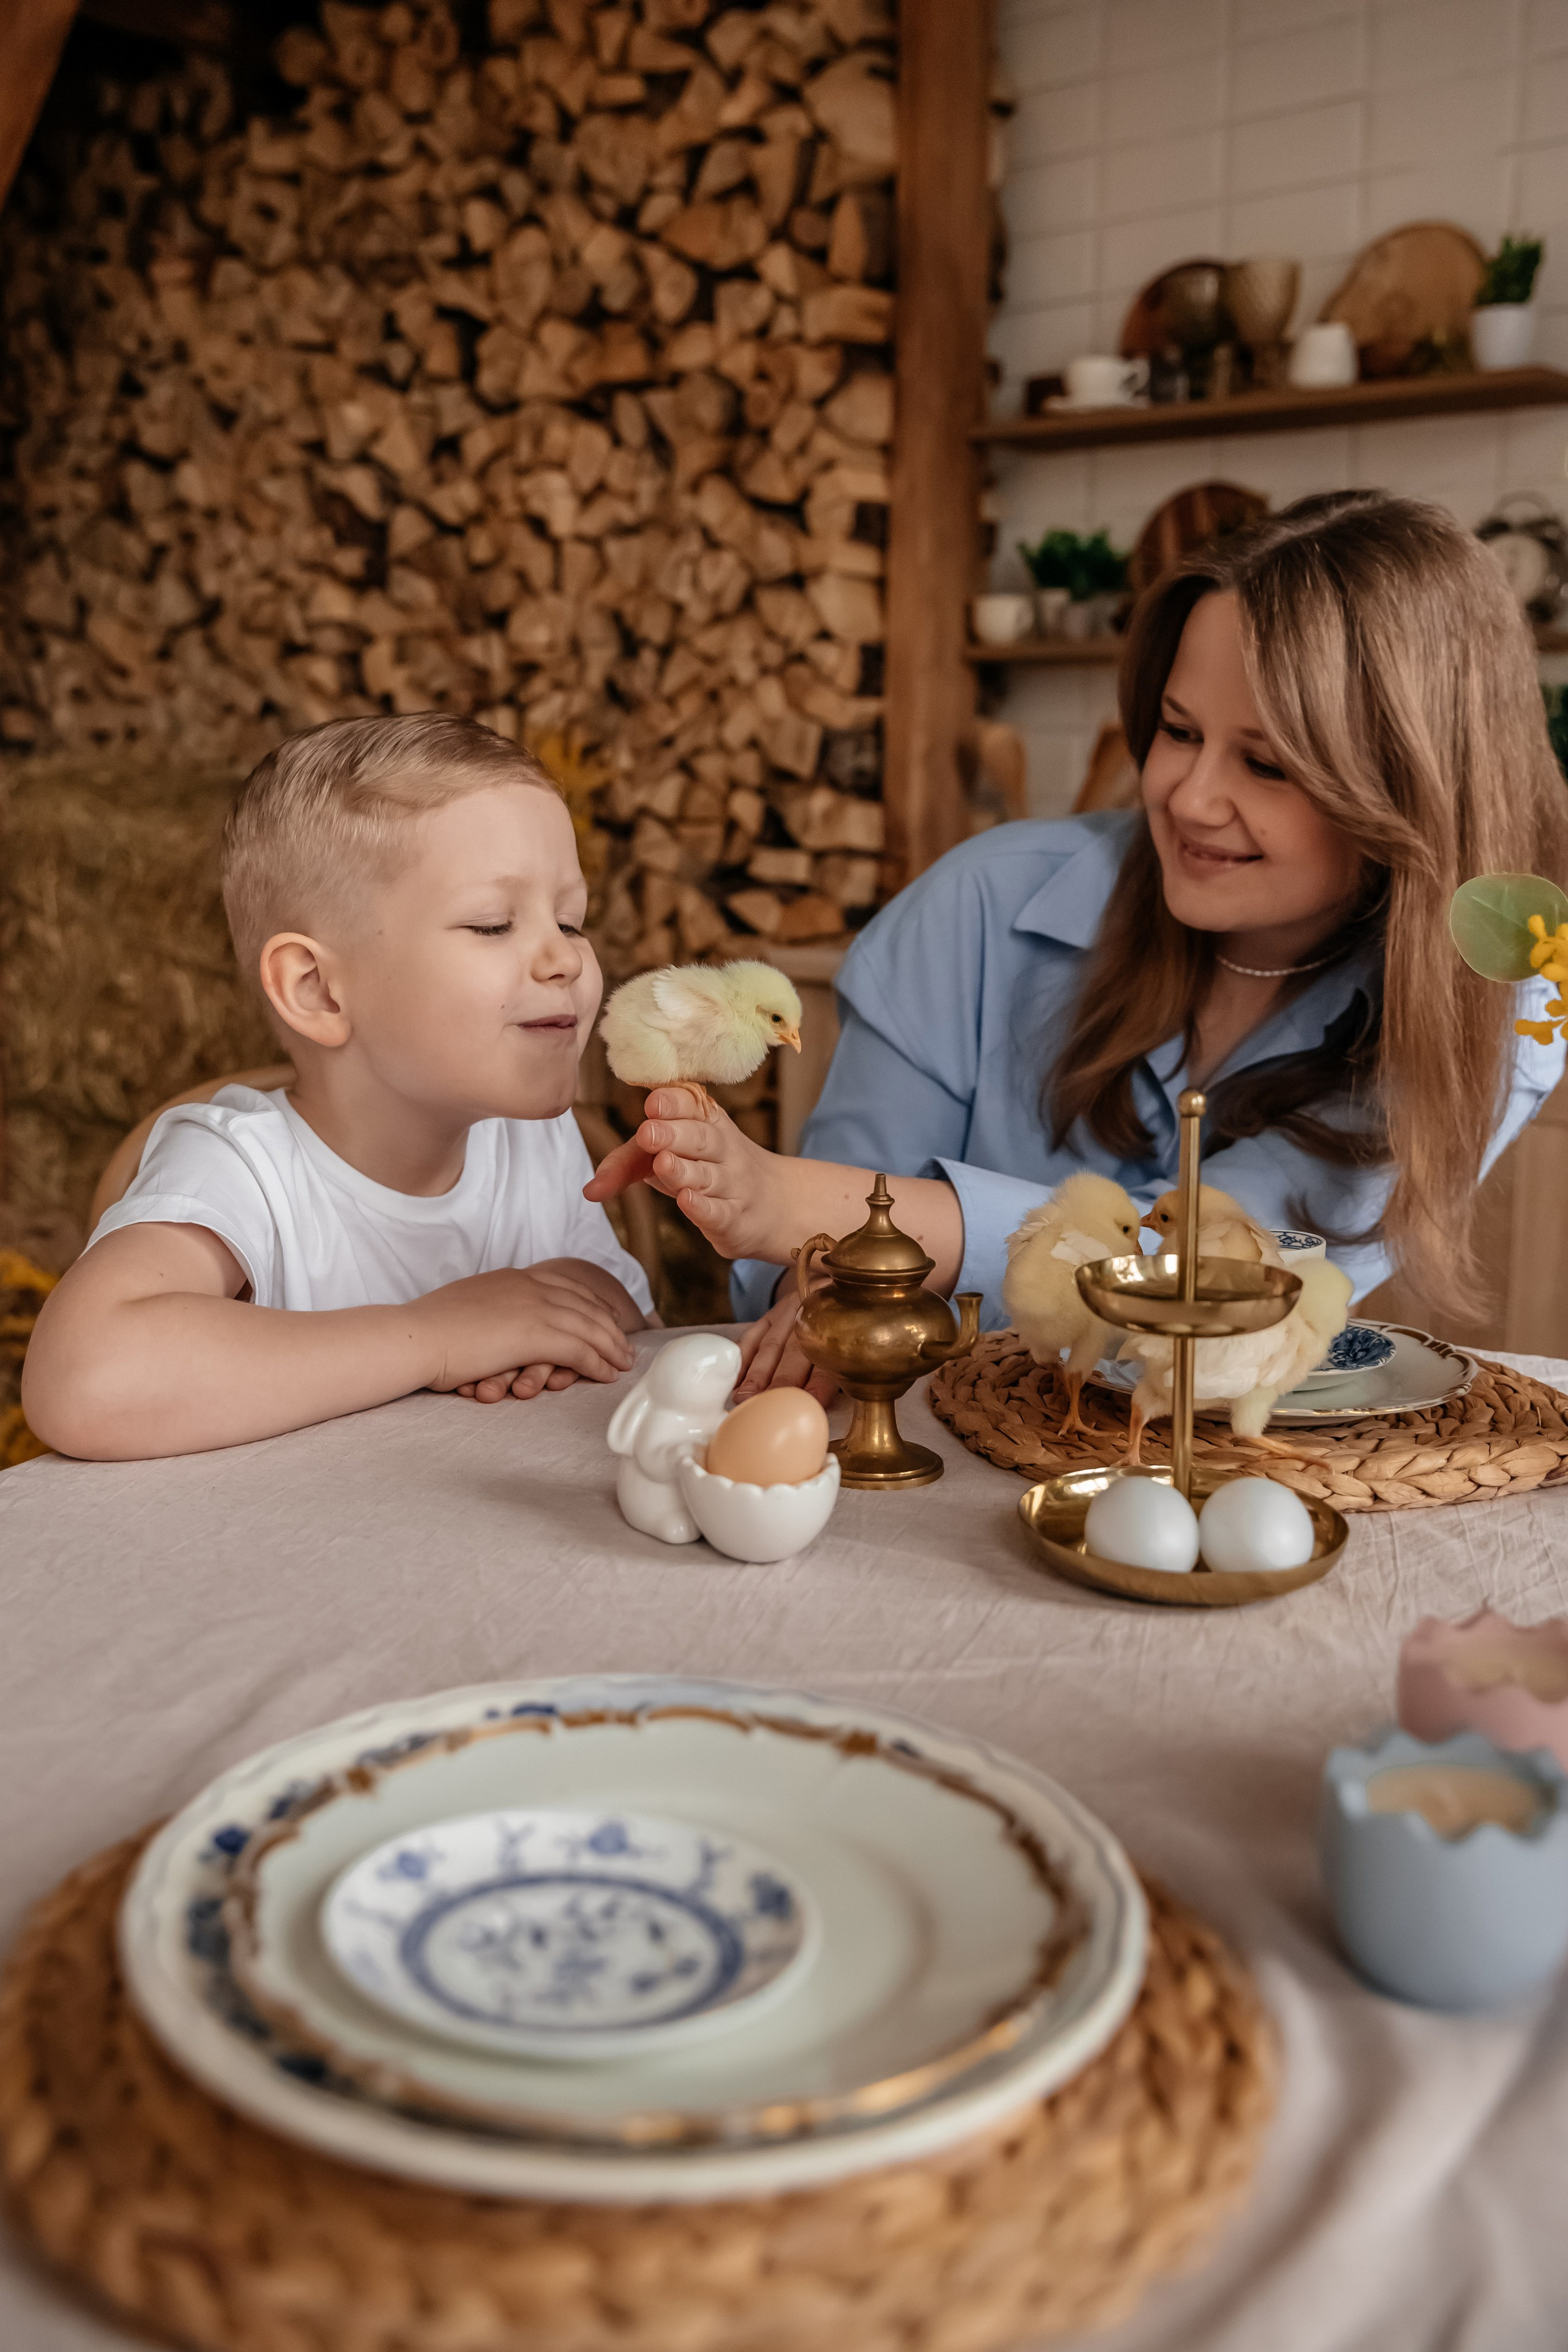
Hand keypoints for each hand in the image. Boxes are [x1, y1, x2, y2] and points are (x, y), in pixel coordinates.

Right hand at [419, 1265, 635, 1395]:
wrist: (414, 1336)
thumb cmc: (428, 1331)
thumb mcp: (466, 1308)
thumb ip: (490, 1310)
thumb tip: (493, 1322)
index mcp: (513, 1278)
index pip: (566, 1287)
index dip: (590, 1304)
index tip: (605, 1319)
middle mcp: (530, 1286)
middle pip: (586, 1305)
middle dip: (610, 1326)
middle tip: (625, 1346)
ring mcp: (535, 1307)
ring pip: (590, 1327)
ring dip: (612, 1347)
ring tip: (625, 1364)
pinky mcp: (536, 1334)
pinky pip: (581, 1350)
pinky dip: (599, 1364)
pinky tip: (608, 1375)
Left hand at [584, 1087, 780, 1260]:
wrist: (775, 1205)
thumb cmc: (710, 1172)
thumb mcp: (675, 1156)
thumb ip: (631, 1163)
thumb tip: (590, 1188)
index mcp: (708, 1123)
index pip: (694, 1106)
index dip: (674, 1104)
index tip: (653, 1103)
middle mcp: (723, 1149)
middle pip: (700, 1139)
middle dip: (673, 1134)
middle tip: (648, 1132)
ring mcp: (732, 1184)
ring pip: (707, 1175)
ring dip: (684, 1170)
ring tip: (663, 1163)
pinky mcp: (736, 1219)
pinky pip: (720, 1211)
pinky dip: (703, 1207)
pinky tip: (687, 1200)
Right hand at [734, 1291, 838, 1405]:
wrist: (835, 1286)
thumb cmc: (845, 1330)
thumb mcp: (855, 1343)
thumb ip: (846, 1371)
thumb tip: (837, 1403)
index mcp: (841, 1329)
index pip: (829, 1359)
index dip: (820, 1383)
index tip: (810, 1403)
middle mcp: (812, 1319)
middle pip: (796, 1353)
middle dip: (781, 1381)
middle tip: (767, 1405)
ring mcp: (789, 1314)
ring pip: (771, 1345)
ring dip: (756, 1373)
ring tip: (743, 1397)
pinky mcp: (771, 1315)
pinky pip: (752, 1335)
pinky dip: (741, 1357)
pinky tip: (733, 1378)